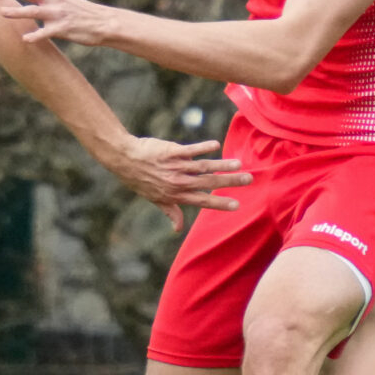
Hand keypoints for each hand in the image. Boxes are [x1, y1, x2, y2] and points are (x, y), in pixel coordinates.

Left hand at [0, 0, 120, 46]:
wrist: (104, 22)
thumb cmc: (81, 11)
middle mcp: (54, 0)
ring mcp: (58, 14)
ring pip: (35, 11)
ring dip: (18, 12)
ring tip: (2, 12)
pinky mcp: (63, 28)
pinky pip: (47, 33)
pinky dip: (36, 36)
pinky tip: (25, 39)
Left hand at [108, 136, 251, 233]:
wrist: (126, 159)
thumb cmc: (141, 180)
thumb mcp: (155, 199)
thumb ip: (171, 212)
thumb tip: (178, 229)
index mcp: (176, 195)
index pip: (202, 201)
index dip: (219, 203)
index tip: (237, 205)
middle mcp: (178, 182)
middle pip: (208, 182)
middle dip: (230, 182)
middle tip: (248, 179)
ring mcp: (176, 166)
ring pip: (203, 166)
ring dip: (222, 164)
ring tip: (239, 163)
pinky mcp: (172, 151)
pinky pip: (190, 149)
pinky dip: (203, 147)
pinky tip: (215, 145)